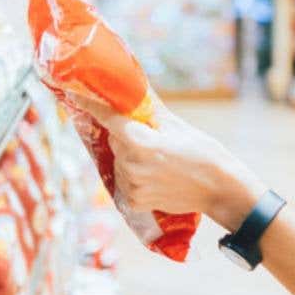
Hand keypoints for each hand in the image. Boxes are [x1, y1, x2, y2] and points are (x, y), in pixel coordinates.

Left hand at [99, 95, 265, 230]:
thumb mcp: (179, 127)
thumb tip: (135, 93)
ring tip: (159, 160)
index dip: (92, 105)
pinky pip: (124, 181)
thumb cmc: (204, 153)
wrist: (219, 188)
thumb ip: (152, 113)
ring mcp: (131, 185)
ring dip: (131, 157)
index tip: (75, 95)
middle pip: (116, 141)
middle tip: (151, 136)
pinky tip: (156, 176)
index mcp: (142, 142)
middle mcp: (131, 164)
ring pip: (119, 161)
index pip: (109, 119)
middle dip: (127, 136)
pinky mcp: (134, 201)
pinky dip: (135, 176)